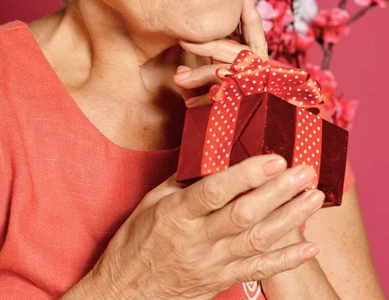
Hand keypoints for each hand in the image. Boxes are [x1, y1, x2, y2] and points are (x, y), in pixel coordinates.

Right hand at [89, 155, 322, 299]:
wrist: (125, 292)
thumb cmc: (137, 241)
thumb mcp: (151, 202)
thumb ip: (183, 180)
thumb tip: (212, 153)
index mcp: (177, 213)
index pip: (216, 190)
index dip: (247, 174)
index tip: (274, 158)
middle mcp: (197, 239)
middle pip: (244, 214)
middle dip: (279, 191)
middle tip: (305, 172)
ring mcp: (211, 263)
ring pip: (257, 240)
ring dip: (290, 218)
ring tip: (314, 198)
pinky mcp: (221, 280)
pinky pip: (258, 271)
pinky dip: (286, 259)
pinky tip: (309, 246)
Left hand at [174, 0, 268, 106]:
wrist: (255, 131)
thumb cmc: (234, 96)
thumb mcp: (225, 72)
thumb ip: (211, 61)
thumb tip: (182, 67)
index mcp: (257, 58)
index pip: (255, 32)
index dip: (249, 14)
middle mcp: (259, 71)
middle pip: (235, 52)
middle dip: (208, 45)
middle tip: (184, 41)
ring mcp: (252, 88)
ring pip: (225, 76)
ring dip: (200, 75)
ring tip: (178, 78)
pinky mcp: (242, 106)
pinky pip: (220, 102)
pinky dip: (203, 102)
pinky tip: (188, 103)